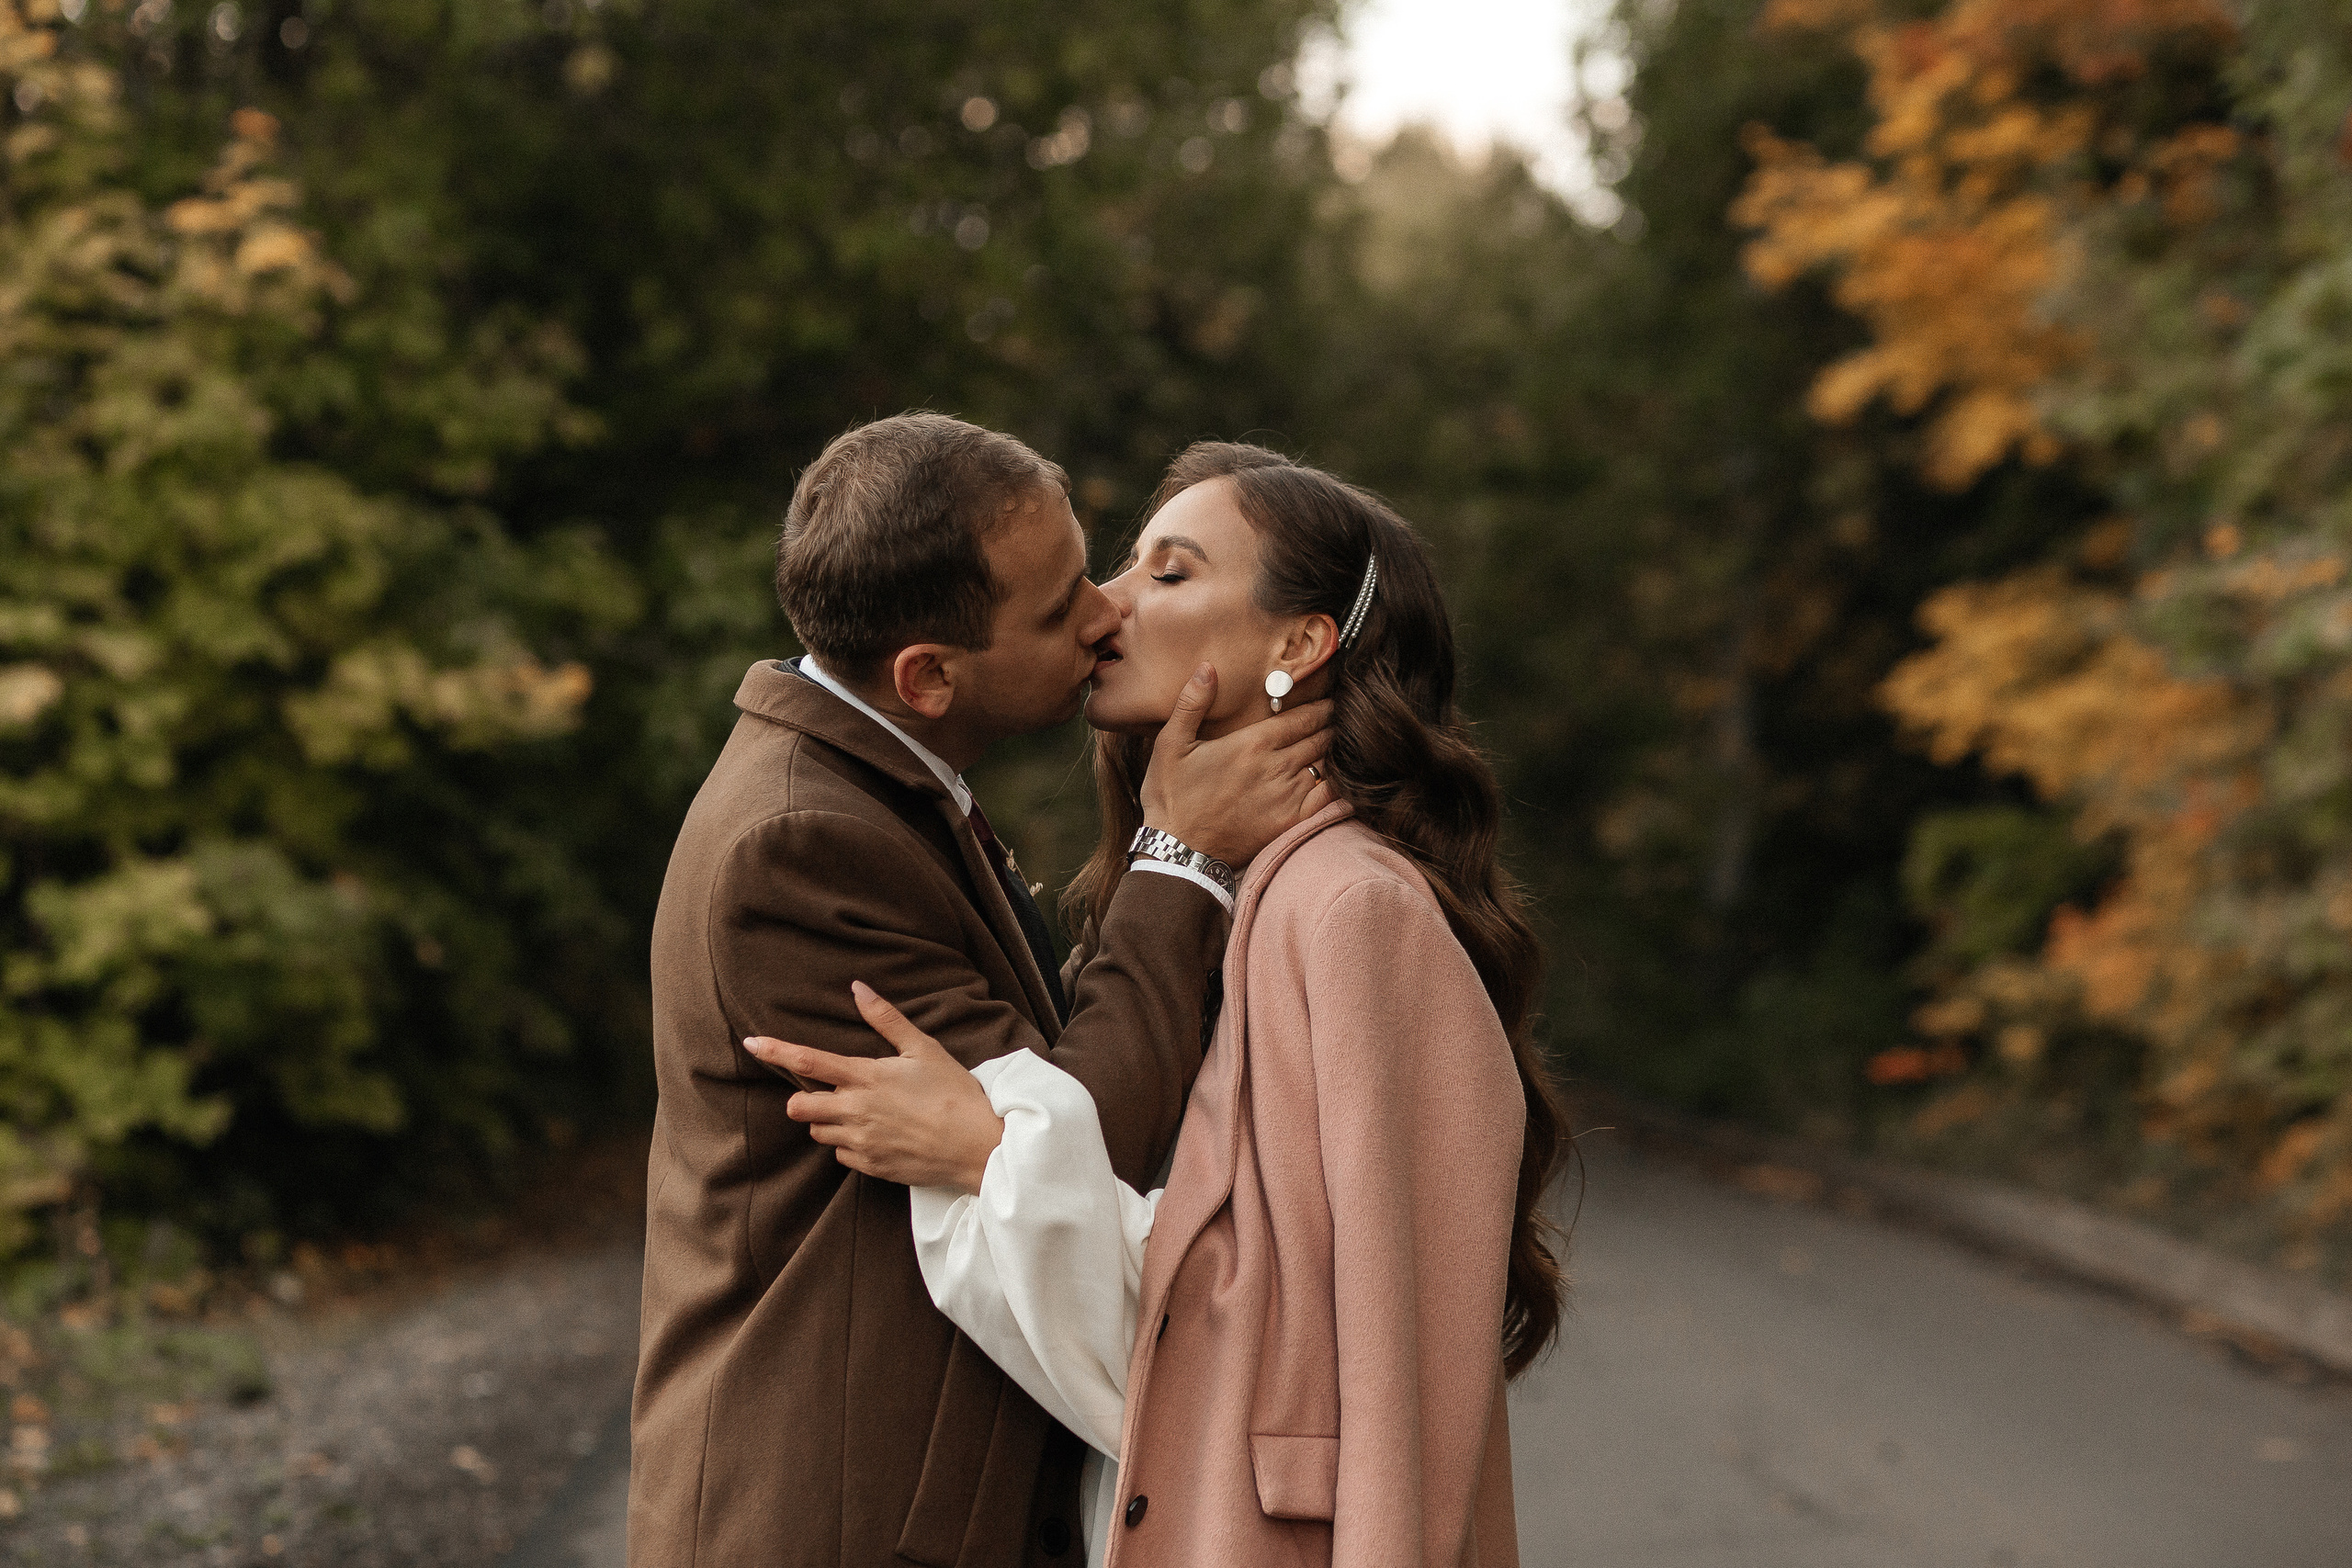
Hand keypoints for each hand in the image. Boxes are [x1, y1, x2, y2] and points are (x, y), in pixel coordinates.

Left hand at [743, 982, 1004, 1194]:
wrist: (977, 1146)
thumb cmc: (954, 1092)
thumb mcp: (924, 1048)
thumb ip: (886, 1019)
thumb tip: (858, 987)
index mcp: (867, 1077)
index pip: (808, 1062)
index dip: (775, 1052)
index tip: (752, 1043)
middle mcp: (856, 1111)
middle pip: (798, 1108)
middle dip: (803, 1101)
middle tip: (830, 1094)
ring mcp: (861, 1141)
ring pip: (818, 1132)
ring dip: (828, 1121)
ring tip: (863, 1113)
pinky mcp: (869, 1166)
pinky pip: (841, 1155)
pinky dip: (850, 1144)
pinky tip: (878, 1135)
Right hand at [1140, 664, 1335, 867]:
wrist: (1179, 850)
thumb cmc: (1172, 796)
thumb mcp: (1170, 744)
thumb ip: (1192, 703)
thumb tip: (1207, 667)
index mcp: (1252, 744)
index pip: (1303, 718)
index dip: (1321, 708)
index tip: (1331, 701)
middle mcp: (1276, 767)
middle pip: (1320, 738)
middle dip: (1331, 726)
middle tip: (1341, 718)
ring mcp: (1287, 796)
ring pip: (1326, 764)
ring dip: (1334, 752)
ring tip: (1341, 743)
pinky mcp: (1291, 822)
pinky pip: (1327, 797)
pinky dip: (1337, 783)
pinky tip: (1339, 776)